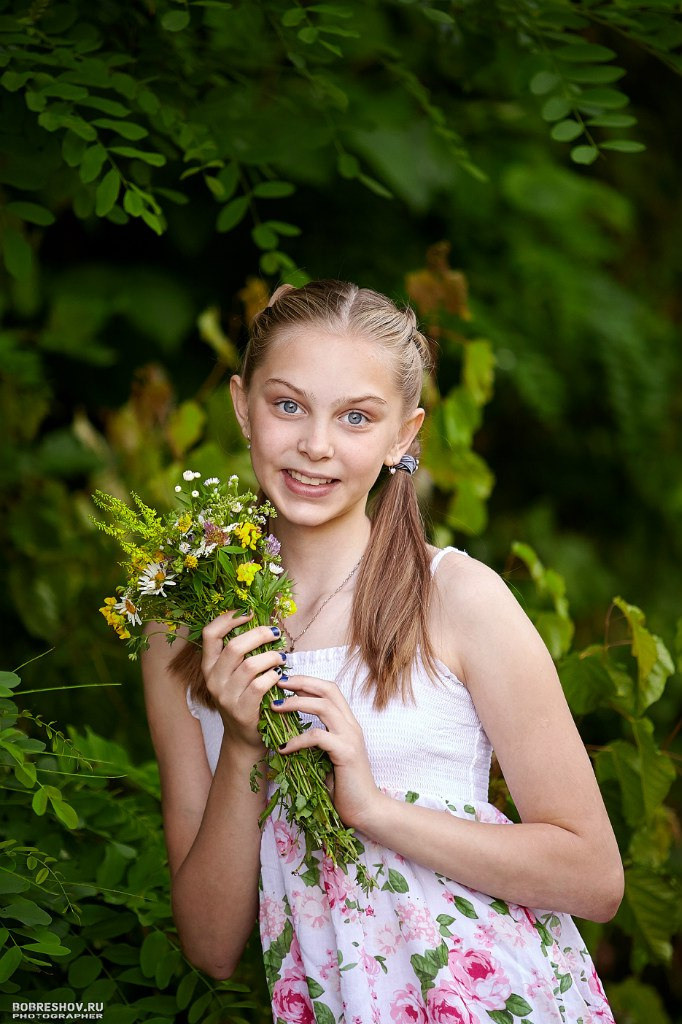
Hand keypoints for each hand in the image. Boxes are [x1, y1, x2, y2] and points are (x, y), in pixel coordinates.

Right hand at [201, 610, 286, 752]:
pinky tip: (279, 675)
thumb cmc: (244, 696)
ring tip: (281, 656)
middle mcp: (213, 680)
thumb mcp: (234, 674)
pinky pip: (260, 685)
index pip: (210, 634)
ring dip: (271, 656)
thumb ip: (241, 652)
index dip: (228, 619)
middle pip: (234, 646)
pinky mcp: (241, 710)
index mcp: (208, 666)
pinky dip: (273, 676)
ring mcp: (225, 696)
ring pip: (250, 665)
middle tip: (274, 633)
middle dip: (258, 634)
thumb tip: (262, 622)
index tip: (248, 612)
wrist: (244, 736)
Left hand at [270, 676, 381, 831]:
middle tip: (278, 683)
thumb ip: (316, 741)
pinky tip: (283, 747)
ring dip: (297, 703)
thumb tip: (288, 731)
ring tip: (276, 707)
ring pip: (323, 707)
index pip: (330, 690)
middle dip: (302, 682)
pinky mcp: (346, 753)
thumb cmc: (344, 786)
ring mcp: (350, 738)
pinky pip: (318, 737)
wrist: (365, 810)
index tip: (285, 681)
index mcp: (348, 724)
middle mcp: (351, 725)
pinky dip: (298, 739)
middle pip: (328, 690)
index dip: (308, 681)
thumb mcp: (327, 757)